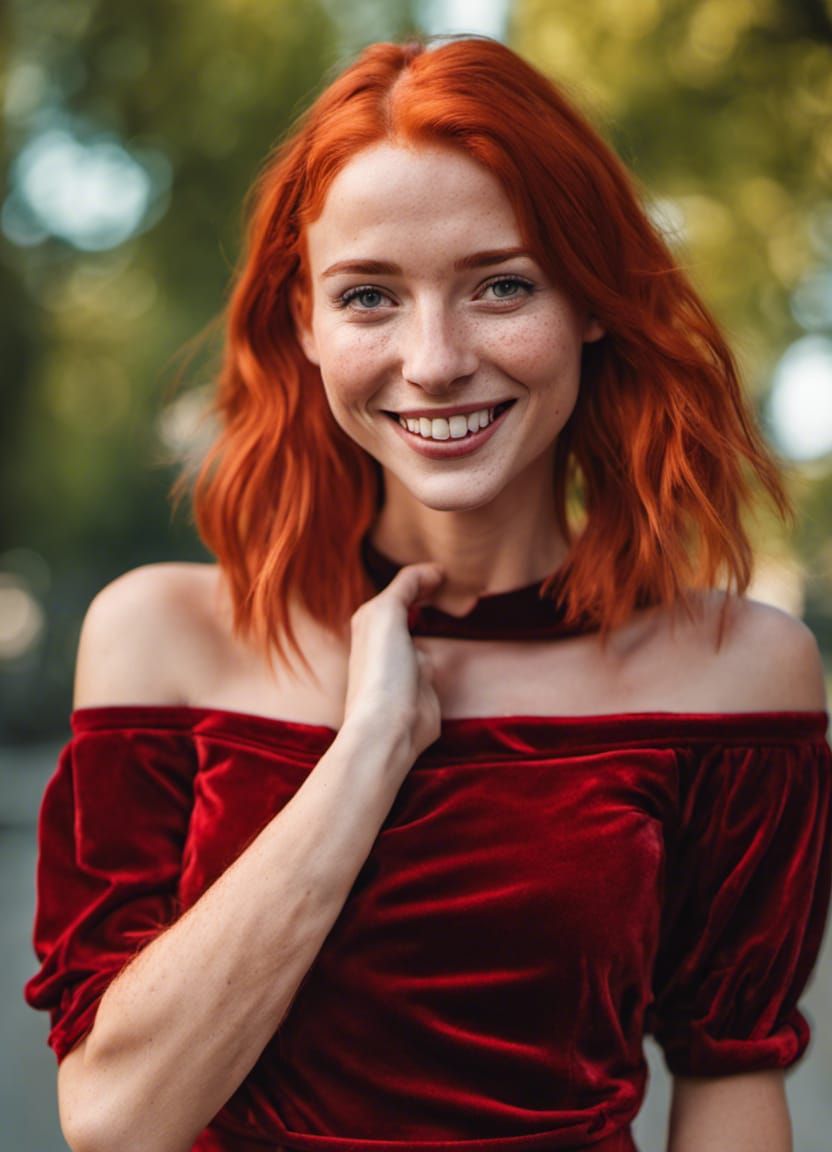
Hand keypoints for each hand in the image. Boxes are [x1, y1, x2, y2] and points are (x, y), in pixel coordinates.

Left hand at [343, 563, 445, 764]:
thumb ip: (407, 585)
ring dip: (438, 621)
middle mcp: (386, 640)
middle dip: (429, 594)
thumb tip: (432, 571)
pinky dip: (446, 650)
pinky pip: (437, 659)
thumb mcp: (387, 612)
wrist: (389, 725)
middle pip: (410, 607)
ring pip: (424, 633)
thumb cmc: (382, 668)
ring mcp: (405, 663)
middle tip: (455, 583)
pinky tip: (454, 648)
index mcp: (371, 620)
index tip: (449, 572)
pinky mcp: (423, 685)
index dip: (423, 576)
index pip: (400, 588)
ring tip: (459, 605)